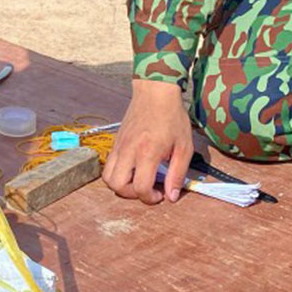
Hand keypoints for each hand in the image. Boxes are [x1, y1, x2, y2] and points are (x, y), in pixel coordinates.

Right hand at [103, 79, 195, 204]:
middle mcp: (129, 150)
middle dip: (132, 194)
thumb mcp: (184, 147)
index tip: (161, 194)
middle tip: (147, 188)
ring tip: (137, 180)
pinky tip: (134, 168)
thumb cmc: (172, 118)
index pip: (140, 187)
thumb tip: (171, 196)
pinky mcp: (115, 142)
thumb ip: (178, 173)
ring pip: (107, 177)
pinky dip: (117, 173)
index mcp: (147, 152)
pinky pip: (108, 165)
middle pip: (117, 186)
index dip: (150, 198)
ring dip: (121, 185)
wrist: (155, 92)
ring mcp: (119, 146)